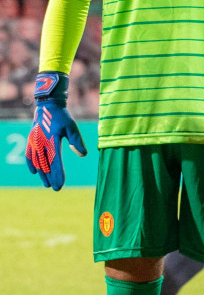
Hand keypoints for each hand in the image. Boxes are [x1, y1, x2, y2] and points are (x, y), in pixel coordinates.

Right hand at [25, 72, 85, 189]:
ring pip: (37, 162)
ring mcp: (34, 142)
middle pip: (45, 165)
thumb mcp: (72, 127)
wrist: (47, 105)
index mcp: (51, 141)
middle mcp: (40, 143)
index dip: (57, 174)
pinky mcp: (31, 140)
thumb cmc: (62, 117)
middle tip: (56, 189)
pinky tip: (34, 172)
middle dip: (50, 178)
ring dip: (41, 174)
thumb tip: (83, 155)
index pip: (55, 162)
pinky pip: (29, 155)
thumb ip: (77, 141)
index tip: (60, 185)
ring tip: (47, 184)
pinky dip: (31, 164)